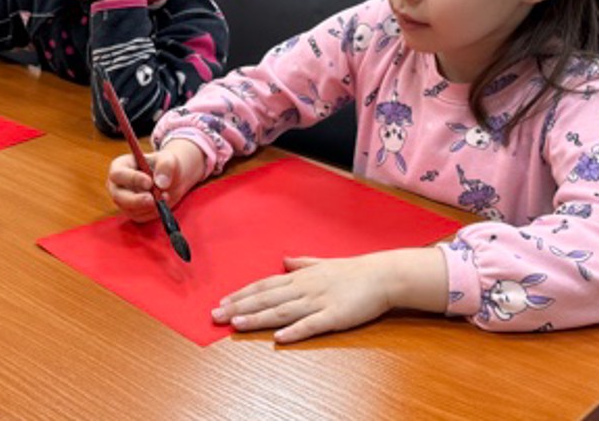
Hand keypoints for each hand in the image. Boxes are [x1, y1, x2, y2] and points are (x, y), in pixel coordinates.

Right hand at [107, 138, 205, 221]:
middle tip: (153, 199)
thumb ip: (165, 166)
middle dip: (136, 200)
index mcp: (120, 166)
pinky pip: (139, 217)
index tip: (149, 183)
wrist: (171, 179)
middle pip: (118, 196)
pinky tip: (162, 203)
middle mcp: (117, 184)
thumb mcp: (168, 159)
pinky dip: (152, 212)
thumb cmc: (165, 165)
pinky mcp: (132, 211)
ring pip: (129, 209)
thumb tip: (161, 183)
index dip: (132, 179)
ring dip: (149, 206)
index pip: (118, 174)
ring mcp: (123, 200)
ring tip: (165, 195)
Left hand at [211, 248, 447, 342]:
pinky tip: (278, 339)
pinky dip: (294, 331)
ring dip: (258, 318)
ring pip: (282, 311)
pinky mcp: (334, 316)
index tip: (222, 302)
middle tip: (216, 316)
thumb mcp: (323, 263)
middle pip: (266, 299)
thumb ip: (302, 263)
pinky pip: (311, 325)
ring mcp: (318, 302)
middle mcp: (304, 288)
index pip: (264, 286)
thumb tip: (284, 260)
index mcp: (300, 277)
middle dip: (240, 307)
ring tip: (237, 324)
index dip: (242, 295)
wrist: (382, 276)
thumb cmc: (352, 271)